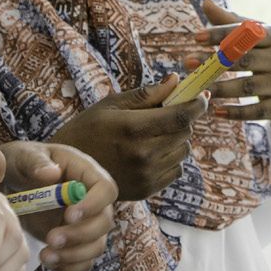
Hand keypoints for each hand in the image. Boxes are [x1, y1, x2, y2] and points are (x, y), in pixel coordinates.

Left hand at [0, 141, 118, 270]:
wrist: (11, 184)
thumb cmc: (21, 163)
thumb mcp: (24, 156)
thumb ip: (36, 162)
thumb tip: (52, 174)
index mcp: (86, 174)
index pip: (106, 189)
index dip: (94, 204)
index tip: (69, 214)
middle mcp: (92, 200)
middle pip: (104, 222)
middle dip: (80, 235)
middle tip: (51, 238)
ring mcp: (84, 224)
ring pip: (96, 246)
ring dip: (74, 255)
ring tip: (46, 255)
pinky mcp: (74, 242)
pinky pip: (83, 261)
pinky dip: (69, 266)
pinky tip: (48, 260)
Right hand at [49, 78, 206, 200]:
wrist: (68, 171)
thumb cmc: (88, 129)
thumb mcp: (112, 105)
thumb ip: (147, 95)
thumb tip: (176, 80)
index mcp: (132, 128)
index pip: (181, 116)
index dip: (197, 104)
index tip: (202, 95)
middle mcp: (142, 154)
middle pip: (186, 133)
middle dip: (183, 119)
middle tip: (167, 114)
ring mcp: (145, 175)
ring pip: (183, 152)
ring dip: (177, 140)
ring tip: (154, 135)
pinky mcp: (146, 190)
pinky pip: (176, 170)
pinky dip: (170, 159)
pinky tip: (150, 154)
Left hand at [199, 0, 270, 125]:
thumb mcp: (268, 34)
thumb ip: (235, 23)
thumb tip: (204, 2)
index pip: (246, 34)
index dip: (220, 35)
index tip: (195, 37)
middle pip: (243, 60)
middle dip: (213, 62)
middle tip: (189, 62)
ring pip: (245, 88)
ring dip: (219, 89)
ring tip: (197, 89)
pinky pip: (255, 112)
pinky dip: (234, 112)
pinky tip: (216, 110)